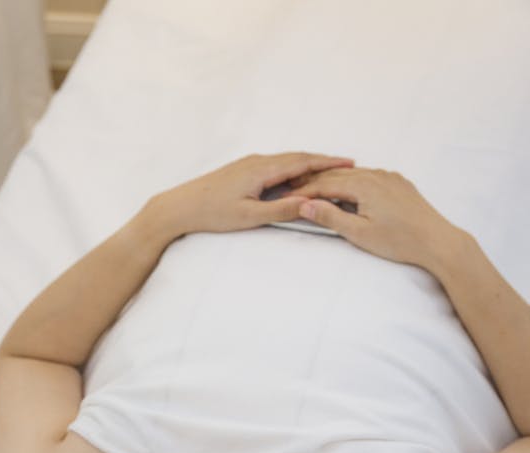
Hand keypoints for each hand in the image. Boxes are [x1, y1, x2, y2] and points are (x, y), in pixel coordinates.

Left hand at [158, 152, 353, 235]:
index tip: (349, 162)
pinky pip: (275, 166)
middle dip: (323, 161)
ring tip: (328, 172)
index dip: (328, 162)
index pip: (303, 161)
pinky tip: (297, 178)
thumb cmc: (213, 213)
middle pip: (298, 157)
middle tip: (347, 166)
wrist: (181, 206)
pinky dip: (292, 170)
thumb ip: (281, 210)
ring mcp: (250, 163)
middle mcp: (258, 161)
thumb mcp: (250, 216)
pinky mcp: (244, 170)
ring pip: (286, 161)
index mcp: (263, 170)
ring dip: (308, 165)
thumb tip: (309, 204)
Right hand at [292, 166, 454, 267]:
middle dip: (316, 183)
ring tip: (317, 191)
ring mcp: (389, 177)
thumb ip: (330, 217)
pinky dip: (353, 183)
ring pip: (354, 175)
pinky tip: (348, 192)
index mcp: (364, 185)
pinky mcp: (399, 184)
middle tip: (296, 191)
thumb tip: (305, 206)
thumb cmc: (400, 241)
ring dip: (334, 182)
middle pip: (338, 175)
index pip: (325, 184)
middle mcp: (377, 175)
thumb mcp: (359, 233)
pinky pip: (370, 177)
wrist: (436, 241)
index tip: (289, 198)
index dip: (305, 192)